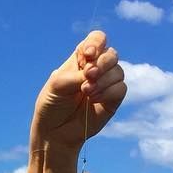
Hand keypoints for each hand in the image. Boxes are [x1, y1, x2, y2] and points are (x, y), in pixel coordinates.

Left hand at [30, 30, 125, 151]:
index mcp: (81, 59)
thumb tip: (94, 74)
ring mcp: (105, 84)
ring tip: (86, 92)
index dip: (97, 42)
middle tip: (88, 76)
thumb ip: (76, 75)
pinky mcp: (112, 100)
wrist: (54, 132)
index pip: (97, 39)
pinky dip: (109, 92)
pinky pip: (121, 89)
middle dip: (102, 63)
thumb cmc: (52, 105)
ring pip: (118, 71)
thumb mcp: (57, 85)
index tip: (88, 54)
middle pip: (111, 54)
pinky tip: (93, 100)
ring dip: (104, 80)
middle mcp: (96, 68)